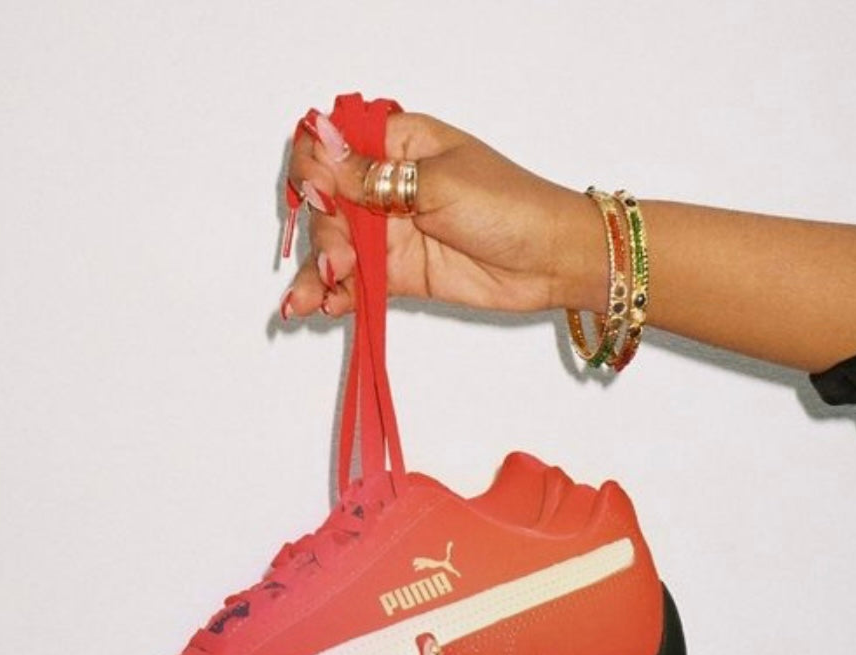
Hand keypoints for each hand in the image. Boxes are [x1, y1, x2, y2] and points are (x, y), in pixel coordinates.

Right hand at [281, 108, 604, 322]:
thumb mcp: (436, 181)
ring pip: (336, 247)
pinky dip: (337, 295)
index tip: (316, 193)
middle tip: (337, 259)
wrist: (549, 260)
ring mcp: (390, 233)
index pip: (334, 145)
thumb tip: (319, 149)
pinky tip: (325, 308)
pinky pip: (356, 283)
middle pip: (328, 203)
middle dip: (322, 233)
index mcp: (398, 144)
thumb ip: (374, 176)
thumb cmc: (507, 205)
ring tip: (307, 302)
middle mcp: (387, 186)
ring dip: (318, 272)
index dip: (315, 168)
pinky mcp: (398, 274)